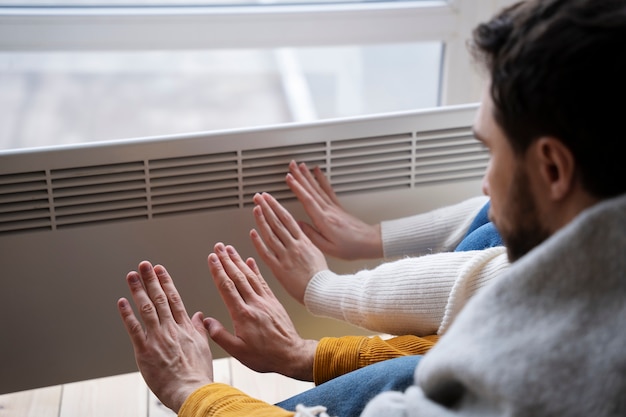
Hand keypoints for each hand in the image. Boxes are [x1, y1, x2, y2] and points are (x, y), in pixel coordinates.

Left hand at [117, 261, 213, 412]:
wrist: (191, 391)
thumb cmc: (198, 374)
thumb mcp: (204, 348)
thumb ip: (198, 329)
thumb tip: (197, 315)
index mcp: (185, 328)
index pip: (174, 299)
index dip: (166, 282)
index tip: (160, 270)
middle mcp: (171, 329)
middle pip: (159, 299)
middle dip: (151, 280)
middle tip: (144, 265)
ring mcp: (157, 338)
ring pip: (146, 309)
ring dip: (138, 290)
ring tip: (132, 276)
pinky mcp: (144, 350)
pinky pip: (134, 328)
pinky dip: (127, 314)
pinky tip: (122, 301)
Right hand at [203, 243, 317, 380]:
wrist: (292, 355)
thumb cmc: (265, 356)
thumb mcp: (238, 351)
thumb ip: (220, 335)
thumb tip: (206, 322)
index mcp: (243, 314)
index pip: (227, 287)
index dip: (218, 271)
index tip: (211, 258)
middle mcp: (254, 303)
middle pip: (237, 277)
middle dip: (226, 260)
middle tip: (218, 246)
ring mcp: (265, 301)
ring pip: (250, 276)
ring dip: (239, 261)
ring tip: (230, 249)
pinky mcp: (274, 301)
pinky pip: (263, 282)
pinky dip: (256, 270)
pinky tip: (250, 261)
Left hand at [250, 191, 327, 303]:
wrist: (322, 291)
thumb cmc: (320, 276)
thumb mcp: (317, 252)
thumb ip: (306, 240)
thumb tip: (300, 231)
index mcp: (303, 241)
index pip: (287, 219)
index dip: (276, 206)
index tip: (268, 198)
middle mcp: (294, 246)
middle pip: (278, 222)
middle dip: (267, 208)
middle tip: (258, 197)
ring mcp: (286, 257)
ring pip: (271, 235)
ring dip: (262, 220)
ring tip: (255, 209)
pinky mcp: (279, 269)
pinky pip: (266, 253)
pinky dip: (259, 243)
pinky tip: (253, 233)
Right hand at [286, 160, 382, 259]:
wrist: (369, 242)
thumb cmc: (351, 247)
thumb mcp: (327, 248)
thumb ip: (311, 235)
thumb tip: (298, 224)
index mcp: (324, 220)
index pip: (308, 200)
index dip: (297, 188)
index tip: (289, 178)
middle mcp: (329, 211)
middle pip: (311, 190)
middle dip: (300, 176)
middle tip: (292, 165)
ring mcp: (334, 207)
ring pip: (318, 188)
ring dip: (308, 176)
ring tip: (301, 166)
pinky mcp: (338, 207)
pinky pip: (328, 190)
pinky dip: (322, 180)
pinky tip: (318, 173)